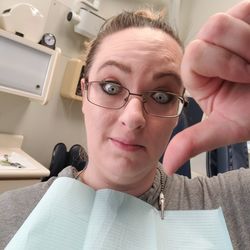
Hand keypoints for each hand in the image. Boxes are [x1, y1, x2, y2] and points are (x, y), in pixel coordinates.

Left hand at [163, 1, 249, 174]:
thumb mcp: (226, 127)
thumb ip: (194, 142)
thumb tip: (167, 165)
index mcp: (199, 73)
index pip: (194, 55)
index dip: (222, 66)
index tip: (245, 78)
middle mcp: (209, 49)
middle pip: (208, 33)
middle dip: (238, 57)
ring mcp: (228, 30)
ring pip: (223, 22)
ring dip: (249, 45)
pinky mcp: (245, 16)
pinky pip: (245, 9)